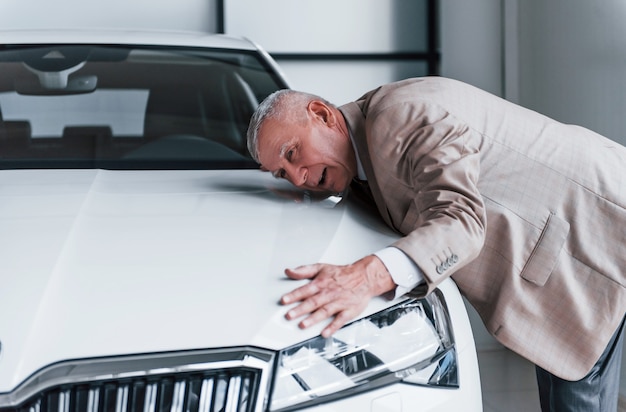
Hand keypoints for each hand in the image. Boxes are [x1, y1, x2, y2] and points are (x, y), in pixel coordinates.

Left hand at [280, 255, 395, 337]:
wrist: (364, 277)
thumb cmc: (341, 274)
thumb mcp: (321, 267)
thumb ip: (303, 270)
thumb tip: (289, 271)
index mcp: (321, 283)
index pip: (305, 290)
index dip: (294, 295)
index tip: (284, 300)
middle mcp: (329, 293)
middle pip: (313, 302)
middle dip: (300, 309)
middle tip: (289, 315)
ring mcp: (339, 303)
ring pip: (325, 311)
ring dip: (314, 319)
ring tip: (303, 325)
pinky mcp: (348, 311)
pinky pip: (340, 320)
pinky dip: (333, 327)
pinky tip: (325, 333)